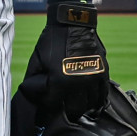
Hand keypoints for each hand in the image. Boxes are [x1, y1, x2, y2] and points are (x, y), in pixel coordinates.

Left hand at [18, 0, 108, 122]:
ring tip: (74, 109)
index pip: (52, 105)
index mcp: (59, 81)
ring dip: (81, 109)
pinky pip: (103, 94)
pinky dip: (97, 102)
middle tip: (60, 113)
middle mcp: (78, 83)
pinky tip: (91, 106)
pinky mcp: (103, 72)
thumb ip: (34, 80)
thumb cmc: (51, 41)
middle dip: (65, 113)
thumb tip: (33, 96)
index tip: (45, 110)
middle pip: (73, 110)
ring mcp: (93, 78)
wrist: (72, 22)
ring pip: (89, 105)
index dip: (47, 109)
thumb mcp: (36, 61)